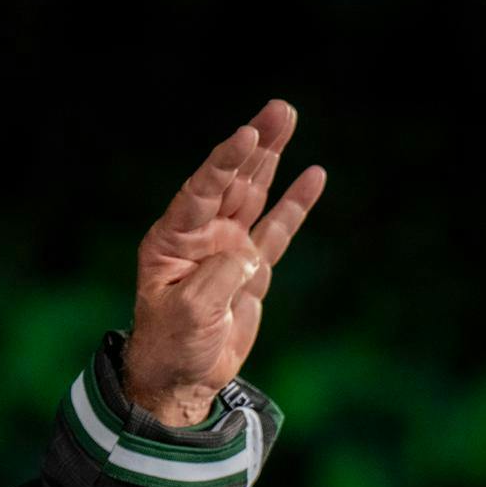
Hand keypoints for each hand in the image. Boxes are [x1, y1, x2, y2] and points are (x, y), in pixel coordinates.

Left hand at [122, 99, 326, 425]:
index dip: (224, 163)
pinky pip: (276, 229)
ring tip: (287, 117)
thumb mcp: (189, 313)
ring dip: (271, 158)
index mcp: (172, 240)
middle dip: (255, 144)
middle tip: (279, 109)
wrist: (182, 377)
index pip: (201, 191)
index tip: (245, 135)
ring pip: (254, 194)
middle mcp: (200, 235)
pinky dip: (294, 204)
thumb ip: (218, 278)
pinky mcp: (251, 267)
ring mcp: (227, 248)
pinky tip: (313, 175)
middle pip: (231, 181)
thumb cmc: (172, 345)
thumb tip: (246, 256)